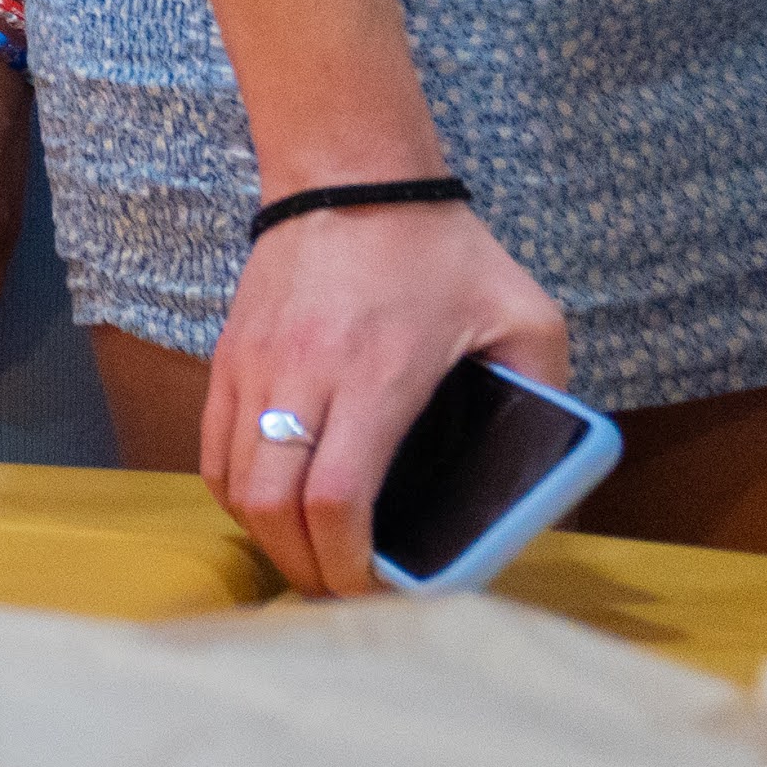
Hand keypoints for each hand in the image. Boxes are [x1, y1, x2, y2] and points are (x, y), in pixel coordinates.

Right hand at [204, 197, 567, 596]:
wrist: (349, 175)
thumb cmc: (441, 250)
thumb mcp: (526, 317)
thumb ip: (546, 395)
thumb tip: (553, 474)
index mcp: (377, 378)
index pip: (334, 499)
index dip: (347, 563)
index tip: (374, 590)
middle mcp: (301, 378)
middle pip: (270, 507)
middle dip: (304, 568)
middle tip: (342, 592)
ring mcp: (253, 368)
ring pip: (232, 484)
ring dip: (267, 537)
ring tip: (309, 557)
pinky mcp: (228, 358)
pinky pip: (213, 450)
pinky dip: (237, 494)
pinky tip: (273, 507)